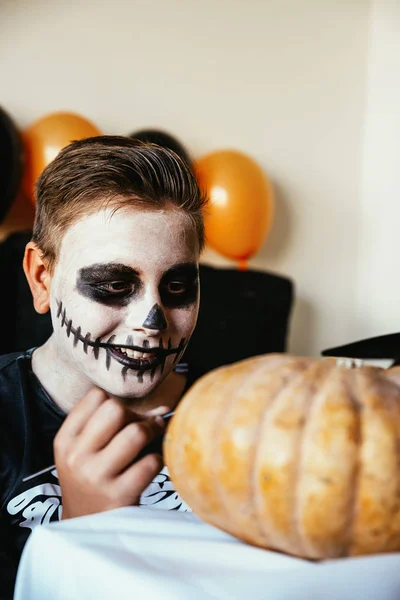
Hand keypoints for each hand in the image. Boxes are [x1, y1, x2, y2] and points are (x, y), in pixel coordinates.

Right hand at [54, 388, 164, 519]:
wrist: (86, 526)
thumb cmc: (91, 478)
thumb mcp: (83, 450)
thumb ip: (108, 424)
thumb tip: (160, 407)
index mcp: (65, 440)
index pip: (96, 397)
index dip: (116, 403)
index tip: (123, 418)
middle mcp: (77, 456)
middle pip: (115, 410)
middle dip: (136, 416)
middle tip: (143, 427)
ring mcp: (97, 477)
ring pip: (135, 433)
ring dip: (151, 433)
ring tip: (151, 441)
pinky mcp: (119, 495)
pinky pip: (150, 463)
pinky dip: (158, 460)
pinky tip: (150, 466)